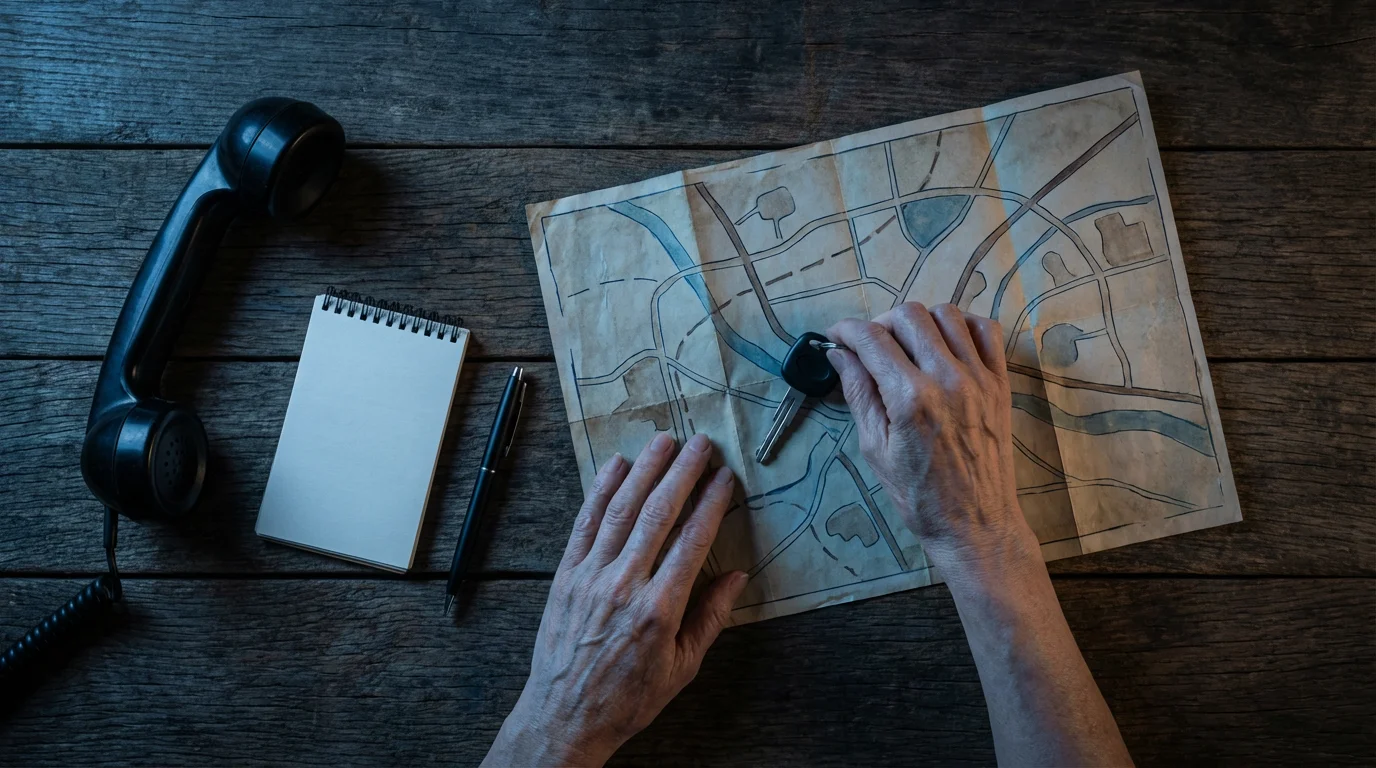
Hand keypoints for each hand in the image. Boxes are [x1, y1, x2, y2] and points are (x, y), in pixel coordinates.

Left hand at [483, 433, 747, 767]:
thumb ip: (710, 618)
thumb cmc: (628, 698)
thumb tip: (737, 577)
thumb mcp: (682, 668)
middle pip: (659, 514)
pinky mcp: (565, 575)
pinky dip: (600, 491)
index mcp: (659, 609)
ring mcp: (590, 577)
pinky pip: (585, 523)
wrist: (565, 716)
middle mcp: (624, 585)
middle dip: (683, 473)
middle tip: (702, 444)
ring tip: (664, 442)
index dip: (712, 503)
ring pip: (621, 510)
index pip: (692, 540)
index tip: (725, 478)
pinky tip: (616, 466)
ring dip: (645, 471)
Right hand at [825, 302, 1031, 569]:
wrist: (975, 523)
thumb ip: (858, 393)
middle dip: (881, 322)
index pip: (871, 339)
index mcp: (910, 399)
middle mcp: (946, 379)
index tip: (836, 335)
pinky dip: (963, 325)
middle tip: (871, 345)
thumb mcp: (874, 449)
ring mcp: (979, 378)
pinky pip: (987, 330)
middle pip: (909, 316)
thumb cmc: (918, 495)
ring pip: (947, 314)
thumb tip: (838, 353)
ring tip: (908, 344)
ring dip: (920, 321)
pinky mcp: (1000, 383)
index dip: (846, 330)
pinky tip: (947, 344)